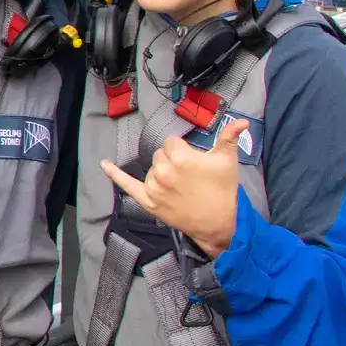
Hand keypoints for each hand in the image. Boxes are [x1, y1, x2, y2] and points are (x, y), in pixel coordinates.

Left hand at [101, 117, 246, 257]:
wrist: (218, 224)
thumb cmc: (223, 191)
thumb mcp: (227, 161)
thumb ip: (229, 137)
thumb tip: (242, 121)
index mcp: (180, 157)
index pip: (171, 142)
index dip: (182, 150)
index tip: (193, 161)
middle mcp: (163, 170)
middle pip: (160, 154)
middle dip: (172, 161)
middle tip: (189, 176)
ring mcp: (153, 186)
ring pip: (151, 168)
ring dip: (162, 173)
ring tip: (181, 186)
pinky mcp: (147, 201)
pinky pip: (127, 184)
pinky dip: (114, 174)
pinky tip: (103, 164)